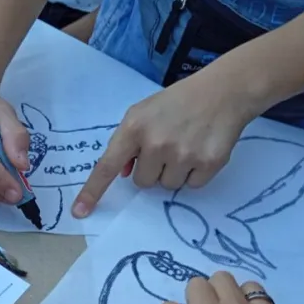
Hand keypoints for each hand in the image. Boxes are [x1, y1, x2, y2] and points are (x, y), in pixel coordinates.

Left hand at [71, 71, 256, 217]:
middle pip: (142, 183)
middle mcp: (156, 142)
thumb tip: (122, 174)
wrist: (224, 91)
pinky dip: (194, 174)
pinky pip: (191, 186)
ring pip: (166, 186)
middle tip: (168, 145)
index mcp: (134, 127)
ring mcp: (183, 154)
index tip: (80, 212)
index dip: (92, 191)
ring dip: (173, 172)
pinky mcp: (208, 163)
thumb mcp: (143, 113)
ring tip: (186, 145)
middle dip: (152, 169)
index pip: (107, 166)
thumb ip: (128, 142)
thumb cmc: (177, 103)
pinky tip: (200, 150)